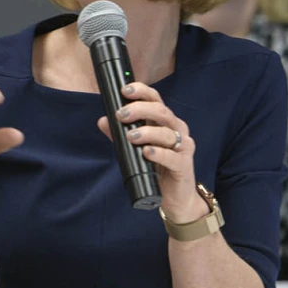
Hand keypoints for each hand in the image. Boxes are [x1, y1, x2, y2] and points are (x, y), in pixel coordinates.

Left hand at [97, 82, 205, 222]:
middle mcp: (176, 130)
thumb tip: (103, 121)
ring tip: (130, 136)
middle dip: (140, 110)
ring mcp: (183, 147)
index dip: (142, 92)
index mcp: (164, 122)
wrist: (175, 197)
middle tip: (122, 115)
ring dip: (147, 132)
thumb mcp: (135, 149)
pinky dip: (159, 153)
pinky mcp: (185, 165)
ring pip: (167, 133)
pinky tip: (147, 153)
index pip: (155, 100)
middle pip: (162, 112)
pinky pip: (173, 156)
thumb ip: (120, 135)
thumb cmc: (156, 168)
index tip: (125, 90)